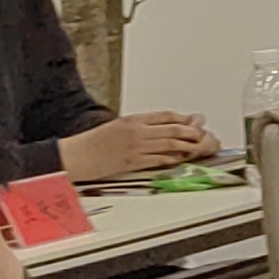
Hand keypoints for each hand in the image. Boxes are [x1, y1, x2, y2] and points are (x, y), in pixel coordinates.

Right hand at [59, 112, 213, 178]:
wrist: (75, 156)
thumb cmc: (93, 142)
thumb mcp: (117, 126)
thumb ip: (140, 126)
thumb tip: (161, 129)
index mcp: (133, 119)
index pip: (166, 116)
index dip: (184, 119)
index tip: (196, 121)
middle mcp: (137, 131)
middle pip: (173, 129)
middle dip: (193, 131)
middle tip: (203, 134)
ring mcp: (136, 147)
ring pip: (170, 144)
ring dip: (188, 146)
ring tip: (199, 147)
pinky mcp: (133, 162)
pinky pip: (159, 159)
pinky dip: (173, 158)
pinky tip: (181, 159)